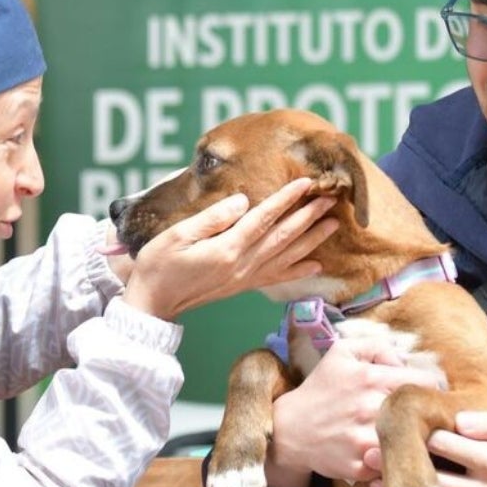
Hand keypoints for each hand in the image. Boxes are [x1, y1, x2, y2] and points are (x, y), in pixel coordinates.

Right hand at [121, 177, 337, 320]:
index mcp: (226, 249)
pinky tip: (316, 265)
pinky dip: (299, 271)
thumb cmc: (158, 265)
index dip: (286, 199)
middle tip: (332, 199)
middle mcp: (242, 265)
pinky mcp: (242, 286)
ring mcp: (244, 278)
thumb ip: (212, 218)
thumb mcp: (177, 235)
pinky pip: (277, 278)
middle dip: (309, 216)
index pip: (263, 218)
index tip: (306, 183)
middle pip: (283, 237)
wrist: (152, 303)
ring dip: (312, 239)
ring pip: (287, 256)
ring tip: (333, 224)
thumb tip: (242, 200)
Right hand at [264, 329, 446, 486]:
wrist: (289, 429)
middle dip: (424, 414)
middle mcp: (371, 409)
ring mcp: (366, 441)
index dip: (429, 387)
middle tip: (420, 417)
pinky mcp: (361, 467)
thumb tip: (404, 361)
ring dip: (414, 441)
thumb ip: (377, 346)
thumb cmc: (320, 389)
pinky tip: (387, 454)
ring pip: (413, 442)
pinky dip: (394, 460)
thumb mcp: (341, 353)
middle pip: (424, 414)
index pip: (427, 382)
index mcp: (371, 378)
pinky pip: (393, 464)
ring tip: (407, 437)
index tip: (425, 394)